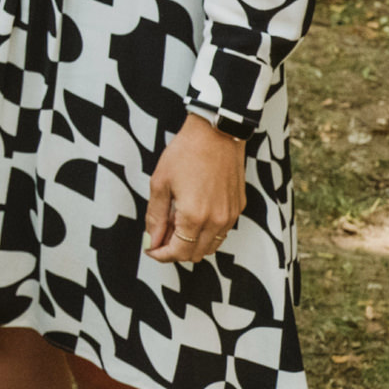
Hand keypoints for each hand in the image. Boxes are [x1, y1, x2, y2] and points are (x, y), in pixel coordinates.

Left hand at [143, 113, 246, 263]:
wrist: (216, 134)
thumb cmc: (184, 154)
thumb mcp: (160, 183)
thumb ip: (156, 216)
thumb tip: (151, 240)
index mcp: (194, 216)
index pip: (179, 252)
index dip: (161, 255)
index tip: (150, 249)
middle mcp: (217, 221)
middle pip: (195, 254)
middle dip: (175, 249)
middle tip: (159, 233)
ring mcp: (231, 216)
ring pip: (210, 246)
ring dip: (191, 242)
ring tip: (175, 221)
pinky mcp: (238, 208)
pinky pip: (221, 232)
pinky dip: (206, 232)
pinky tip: (192, 214)